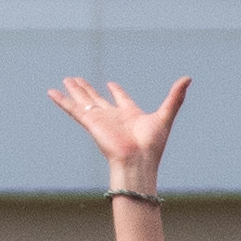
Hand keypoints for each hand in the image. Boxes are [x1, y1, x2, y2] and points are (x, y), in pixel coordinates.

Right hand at [49, 74, 187, 190]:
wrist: (137, 162)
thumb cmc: (152, 145)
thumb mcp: (166, 115)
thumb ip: (176, 97)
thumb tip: (188, 78)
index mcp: (130, 116)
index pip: (122, 100)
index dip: (117, 92)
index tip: (112, 83)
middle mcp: (113, 117)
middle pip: (98, 98)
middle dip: (89, 89)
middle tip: (78, 79)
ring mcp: (100, 120)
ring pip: (84, 101)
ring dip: (75, 90)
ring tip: (66, 79)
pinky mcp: (90, 122)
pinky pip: (73, 108)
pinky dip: (62, 101)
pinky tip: (51, 92)